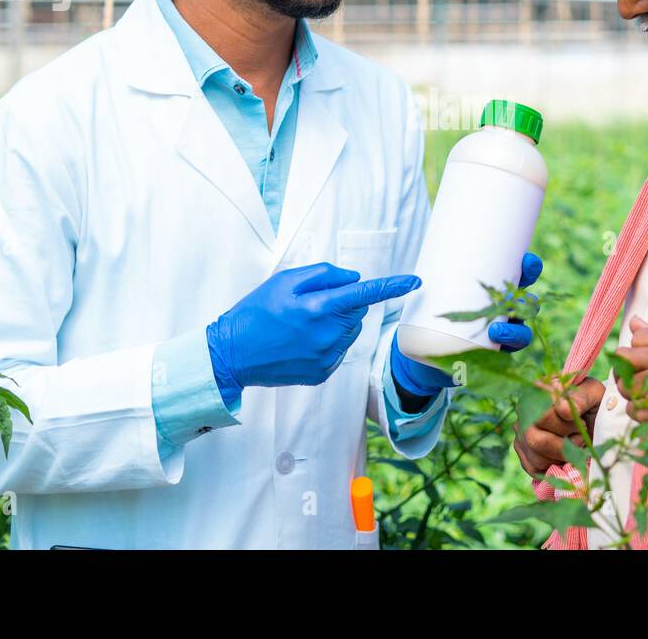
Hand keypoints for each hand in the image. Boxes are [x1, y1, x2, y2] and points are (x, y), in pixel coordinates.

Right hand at [207, 262, 420, 399]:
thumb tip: (354, 278)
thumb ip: (323, 274)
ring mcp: (327, 358)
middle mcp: (328, 335)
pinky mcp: (323, 373)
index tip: (415, 280)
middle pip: (357, 312)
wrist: (232, 355)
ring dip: (336, 324)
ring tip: (300, 326)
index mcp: (319, 308)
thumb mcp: (283, 281)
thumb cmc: (255, 312)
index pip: (365, 293)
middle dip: (342, 303)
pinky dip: (328, 343)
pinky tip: (301, 343)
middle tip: (309, 304)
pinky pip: (339, 351)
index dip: (393, 285)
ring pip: (349, 332)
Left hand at [391, 251, 544, 400]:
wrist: (425, 350)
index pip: (520, 276)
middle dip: (528, 300)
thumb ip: (425, 284)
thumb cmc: (432, 311)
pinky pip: (507, 355)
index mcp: (495, 290)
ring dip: (515, 330)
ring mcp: (501, 334)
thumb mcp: (432, 293)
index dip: (529, 268)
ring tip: (496, 330)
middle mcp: (504, 311)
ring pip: (521, 331)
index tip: (526, 261)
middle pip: (527, 304)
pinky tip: (496, 348)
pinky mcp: (493, 355)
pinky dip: (504, 351)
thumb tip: (414, 281)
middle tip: (514, 297)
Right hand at [513, 377, 604, 477]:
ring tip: (574, 444)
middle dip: (564, 444)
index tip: (582, 422)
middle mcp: (523, 409)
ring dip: (561, 457)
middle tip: (580, 436)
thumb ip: (580, 399)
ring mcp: (521, 431)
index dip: (566, 425)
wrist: (595, 419)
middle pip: (534, 439)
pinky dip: (554, 467)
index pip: (543, 416)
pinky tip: (565, 455)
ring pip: (535, 457)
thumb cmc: (594, 404)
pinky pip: (534, 468)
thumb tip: (562, 410)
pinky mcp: (523, 451)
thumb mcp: (594, 395)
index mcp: (538, 390)